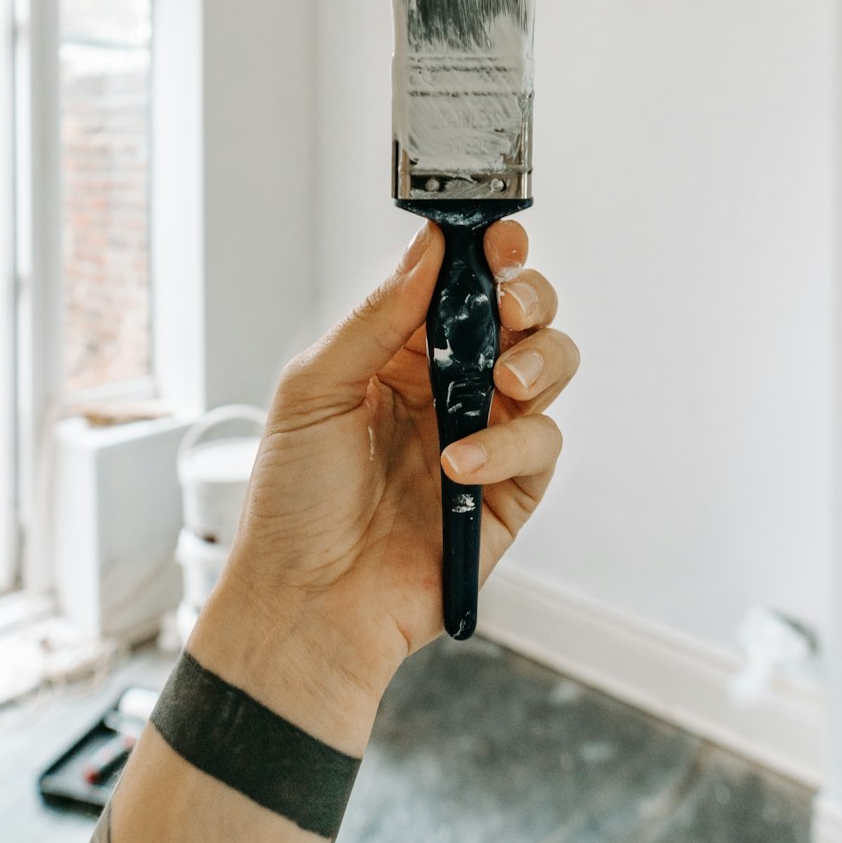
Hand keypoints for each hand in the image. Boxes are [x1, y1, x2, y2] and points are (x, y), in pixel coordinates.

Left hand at [218, 219, 578, 699]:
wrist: (305, 605)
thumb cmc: (293, 503)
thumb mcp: (314, 392)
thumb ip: (377, 318)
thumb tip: (428, 249)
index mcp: (398, 354)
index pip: (457, 285)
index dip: (484, 255)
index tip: (496, 237)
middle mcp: (448, 387)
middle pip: (520, 316)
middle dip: (528, 295)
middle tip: (510, 302)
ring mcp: (484, 435)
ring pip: (548, 368)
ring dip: (538, 358)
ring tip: (503, 377)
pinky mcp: (510, 491)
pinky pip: (539, 444)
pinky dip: (509, 445)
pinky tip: (461, 465)